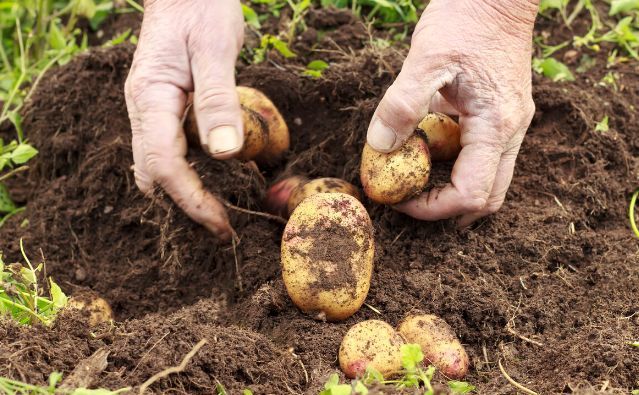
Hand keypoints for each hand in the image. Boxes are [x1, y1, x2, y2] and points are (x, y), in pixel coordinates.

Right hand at [125, 0, 245, 240]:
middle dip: (186, 206)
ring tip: (221, 213)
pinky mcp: (164, 110)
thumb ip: (218, 99)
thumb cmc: (200, 10)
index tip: (221, 223)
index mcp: (150, 98)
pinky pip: (169, 151)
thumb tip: (226, 152)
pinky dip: (189, 174)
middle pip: (153, 174)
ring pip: (157, 166)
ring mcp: (150, 111)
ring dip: (185, 194)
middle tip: (223, 227)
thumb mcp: (215, 49)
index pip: (162, 164)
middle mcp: (143, 110)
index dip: (191, 199)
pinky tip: (216, 179)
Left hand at [366, 0, 537, 226]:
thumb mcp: (425, 59)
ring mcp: (511, 125)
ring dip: (450, 189)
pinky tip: (426, 151)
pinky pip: (482, 157)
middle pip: (487, 198)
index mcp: (497, 125)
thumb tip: (379, 149)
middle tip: (407, 201)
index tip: (398, 198)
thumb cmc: (464, 20)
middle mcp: (511, 132)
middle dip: (445, 209)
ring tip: (412, 180)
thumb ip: (402, 105)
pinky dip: (454, 166)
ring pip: (488, 180)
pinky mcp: (502, 116)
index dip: (432, 207)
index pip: (471, 193)